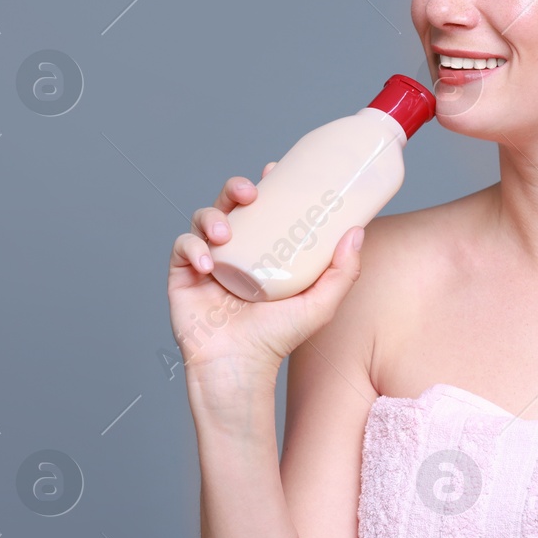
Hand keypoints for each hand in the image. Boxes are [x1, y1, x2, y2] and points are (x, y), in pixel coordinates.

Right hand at [167, 162, 365, 375]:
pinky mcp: (182, 277)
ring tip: (225, 234)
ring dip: (211, 216)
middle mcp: (235, 252)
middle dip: (235, 189)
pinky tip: (207, 262)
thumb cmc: (277, 341)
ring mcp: (207, 263)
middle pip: (230, 205)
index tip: (275, 170)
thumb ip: (342, 272)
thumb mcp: (319, 305)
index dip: (265, 184)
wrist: (239, 368)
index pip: (262, 208)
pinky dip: (192, 247)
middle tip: (249, 193)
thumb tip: (356, 231)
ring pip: (202, 219)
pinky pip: (182, 247)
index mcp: (263, 252)